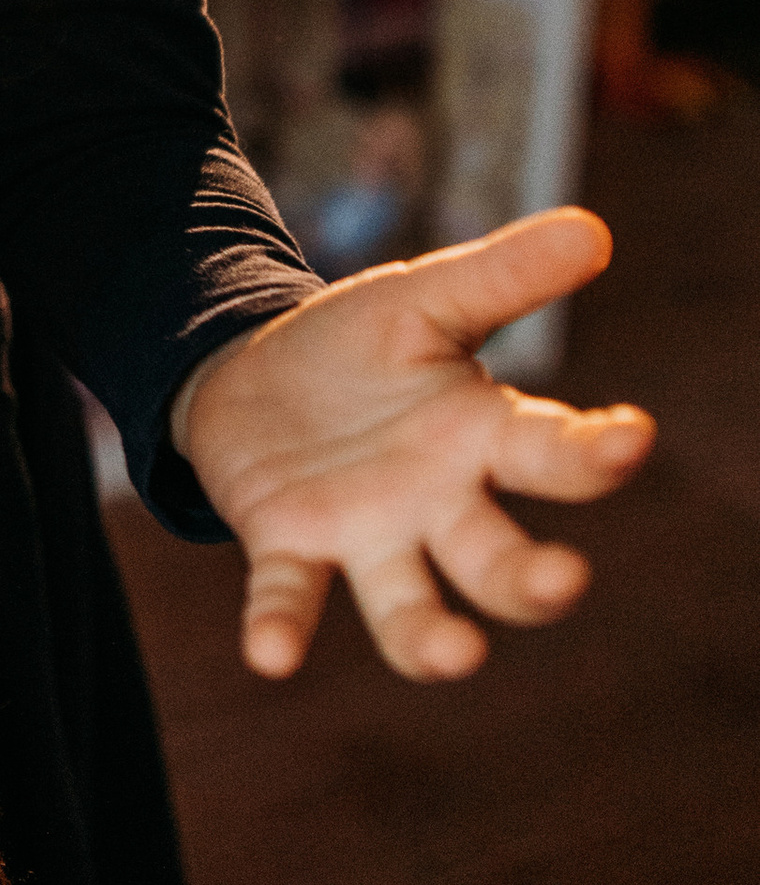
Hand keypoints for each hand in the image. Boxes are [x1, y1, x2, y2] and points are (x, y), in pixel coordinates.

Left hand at [170, 207, 650, 682]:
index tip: (630, 437)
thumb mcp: (426, 297)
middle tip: (564, 581)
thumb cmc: (361, 346)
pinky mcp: (287, 543)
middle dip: (533, 580)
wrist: (253, 371)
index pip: (556, 456)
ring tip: (456, 654)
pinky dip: (281, 627)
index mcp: (483, 440)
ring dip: (431, 639)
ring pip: (409, 610)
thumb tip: (592, 230)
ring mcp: (364, 535)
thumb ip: (502, 275)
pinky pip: (288, 597)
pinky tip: (271, 655)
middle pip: (499, 564)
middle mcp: (438, 507)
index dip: (597, 452)